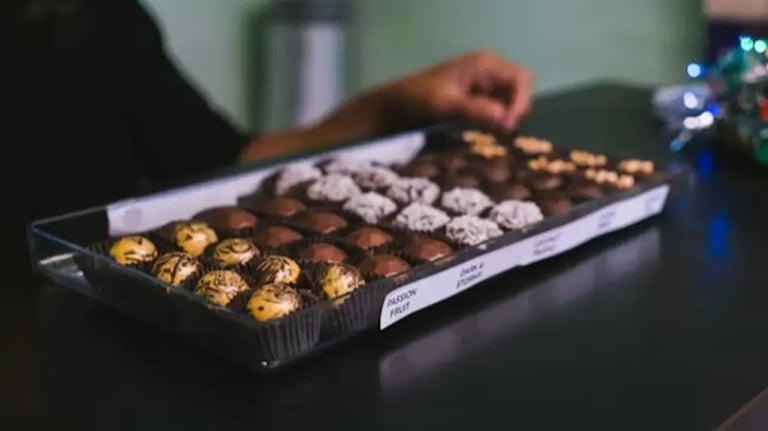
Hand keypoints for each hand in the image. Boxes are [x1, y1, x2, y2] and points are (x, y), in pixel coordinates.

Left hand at [379, 50, 533, 130]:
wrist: (393, 106)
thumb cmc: (417, 99)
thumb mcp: (447, 105)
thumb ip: (478, 110)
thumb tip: (510, 121)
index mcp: (484, 64)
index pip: (522, 79)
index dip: (521, 102)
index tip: (509, 126)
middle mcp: (488, 71)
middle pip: (520, 90)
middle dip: (516, 111)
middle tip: (502, 134)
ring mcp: (483, 86)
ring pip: (510, 103)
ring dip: (506, 120)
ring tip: (493, 137)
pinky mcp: (476, 101)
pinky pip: (497, 111)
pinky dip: (496, 124)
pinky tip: (485, 136)